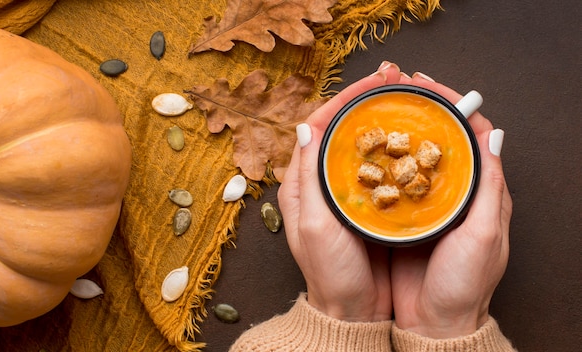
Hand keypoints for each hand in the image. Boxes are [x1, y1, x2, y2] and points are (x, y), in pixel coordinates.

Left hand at [277, 62, 403, 321]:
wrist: (350, 310)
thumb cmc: (329, 272)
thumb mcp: (313, 224)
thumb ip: (308, 176)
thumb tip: (306, 127)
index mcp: (302, 182)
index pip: (320, 125)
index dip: (346, 99)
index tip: (374, 82)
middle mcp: (321, 182)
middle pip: (343, 129)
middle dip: (367, 102)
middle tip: (395, 83)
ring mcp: (346, 192)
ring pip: (363, 144)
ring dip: (382, 120)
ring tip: (407, 102)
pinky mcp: (367, 205)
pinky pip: (380, 167)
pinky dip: (395, 148)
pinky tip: (414, 140)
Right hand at [390, 72, 512, 337]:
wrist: (435, 322)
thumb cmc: (465, 283)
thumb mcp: (485, 234)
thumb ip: (489, 187)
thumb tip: (492, 135)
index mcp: (480, 191)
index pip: (469, 133)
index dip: (449, 103)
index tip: (425, 84)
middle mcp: (452, 191)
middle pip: (436, 138)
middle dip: (417, 109)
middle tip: (393, 88)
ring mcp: (424, 203)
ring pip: (410, 154)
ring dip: (396, 129)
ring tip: (376, 110)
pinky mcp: (400, 215)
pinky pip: (389, 178)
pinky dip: (379, 158)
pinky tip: (364, 148)